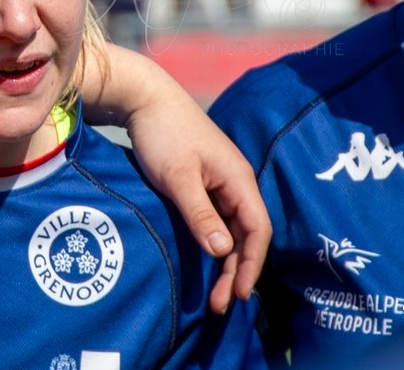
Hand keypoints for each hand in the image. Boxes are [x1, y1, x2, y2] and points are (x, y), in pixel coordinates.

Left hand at [125, 100, 270, 313]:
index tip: (237, 294)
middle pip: (247, 234)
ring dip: (226, 260)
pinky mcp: (204, 182)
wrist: (145, 99)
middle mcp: (236, 182)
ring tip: (213, 294)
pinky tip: (206, 260)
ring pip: (232, 229)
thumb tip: (222, 252)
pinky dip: (214, 243)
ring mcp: (221, 182)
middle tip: (220, 304)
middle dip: (238, 270)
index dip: (252, 264)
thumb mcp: (178, 178)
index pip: (257, 229)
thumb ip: (201, 214)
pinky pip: (218, 219)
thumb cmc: (163, 134)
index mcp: (238, 179)